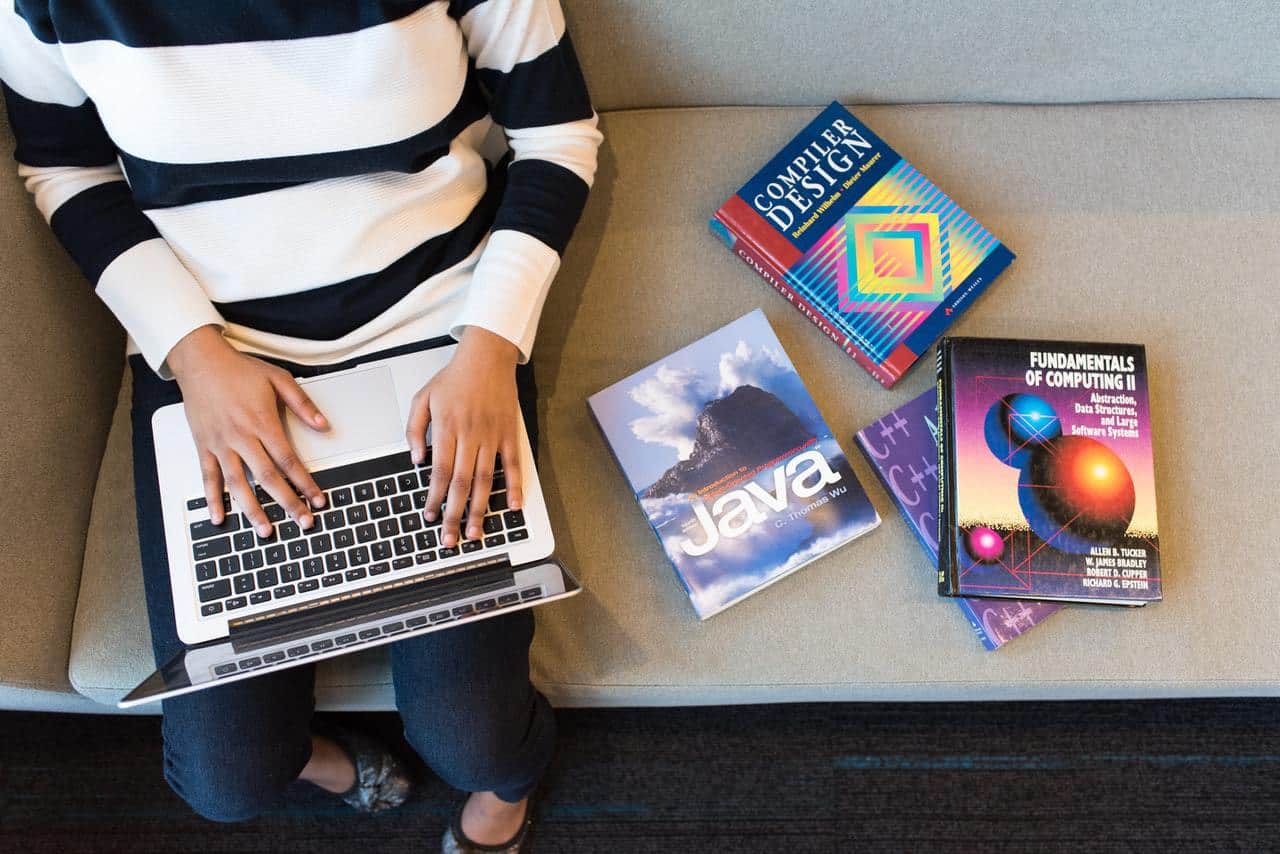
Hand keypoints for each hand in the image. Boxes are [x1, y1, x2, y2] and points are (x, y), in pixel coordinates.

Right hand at [167, 325, 328, 536]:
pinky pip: (208, 477)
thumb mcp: (279, 379)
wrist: (201, 361)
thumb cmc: (239, 370)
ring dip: (252, 510)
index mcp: (262, 422)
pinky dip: (213, 499)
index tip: (318, 499)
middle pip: (268, 477)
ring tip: (266, 530)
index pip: (288, 460)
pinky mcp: (203, 446)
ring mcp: (220, 444)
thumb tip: (324, 425)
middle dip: (287, 502)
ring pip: (238, 483)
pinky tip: (220, 517)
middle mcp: (241, 436)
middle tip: (302, 522)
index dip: (305, 482)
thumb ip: (303, 405)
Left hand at [405, 326, 524, 547]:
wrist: (487, 356)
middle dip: (454, 514)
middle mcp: (471, 435)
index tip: (430, 516)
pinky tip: (512, 507)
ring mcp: (493, 436)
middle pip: (461, 482)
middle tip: (450, 539)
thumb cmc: (454, 378)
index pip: (439, 472)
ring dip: (480, 508)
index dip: (434, 498)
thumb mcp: (423, 398)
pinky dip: (515, 486)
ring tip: (475, 531)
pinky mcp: (509, 434)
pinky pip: (513, 465)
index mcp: (447, 428)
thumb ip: (414, 429)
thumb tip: (416, 460)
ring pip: (486, 480)